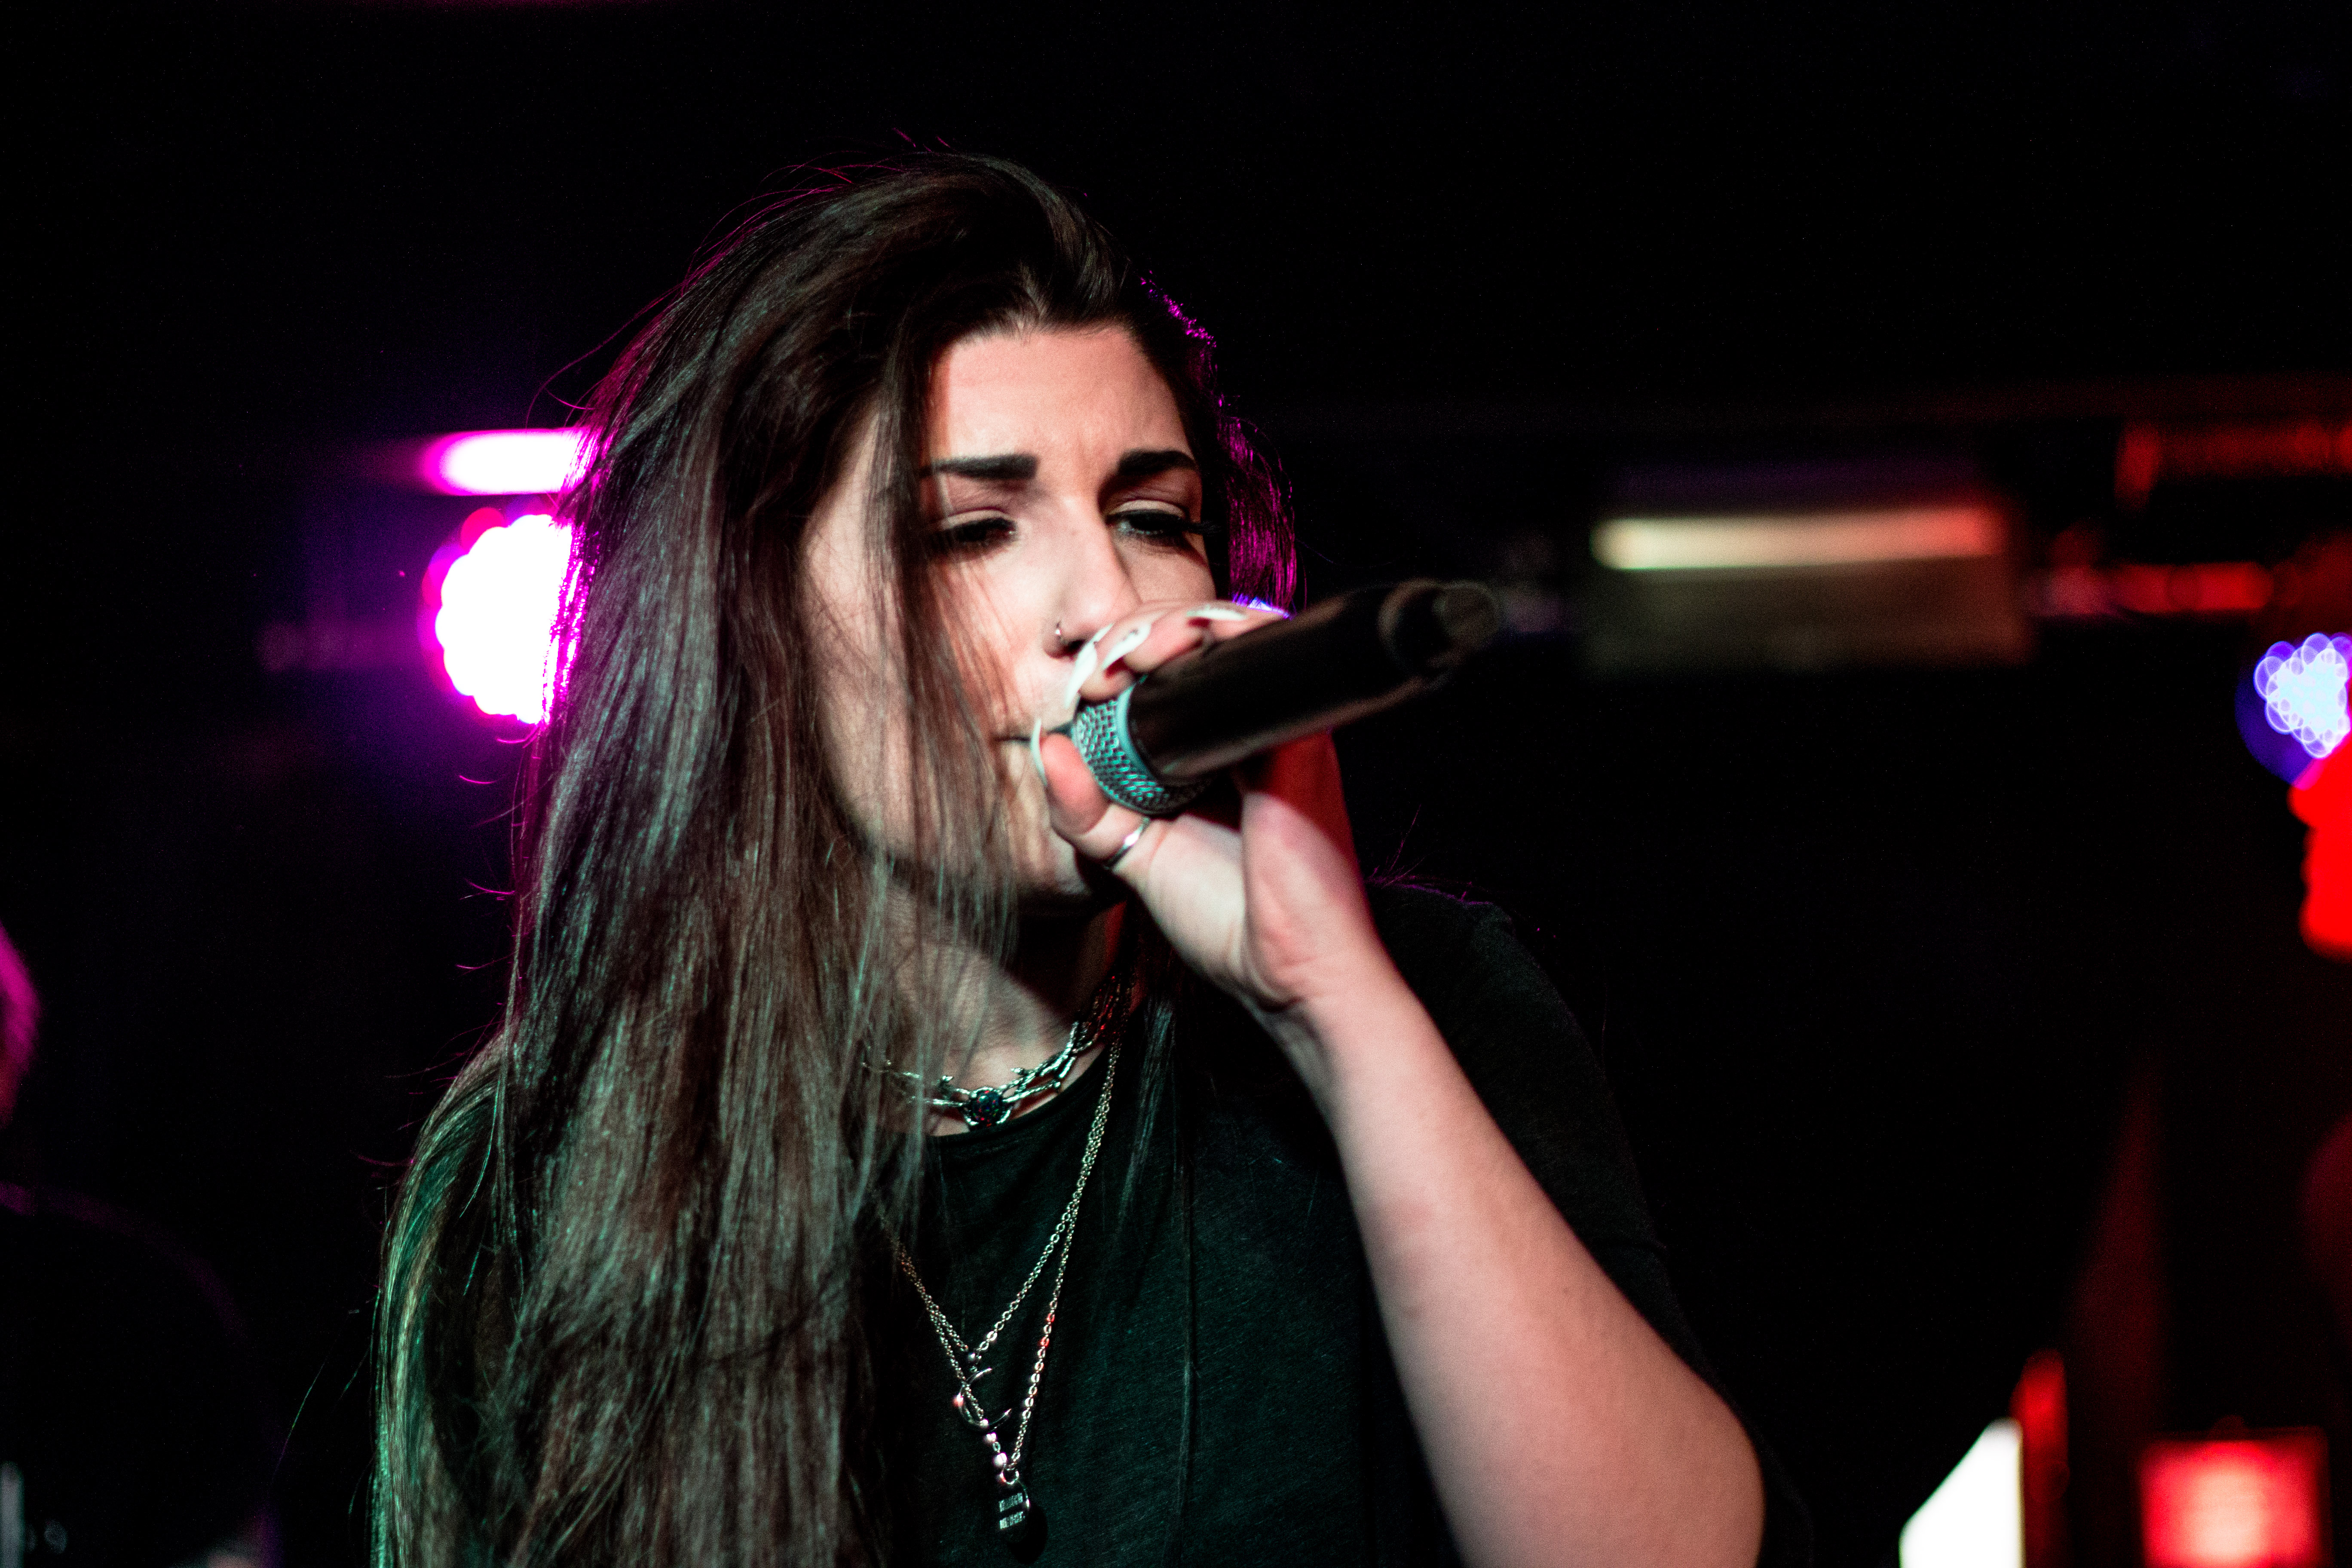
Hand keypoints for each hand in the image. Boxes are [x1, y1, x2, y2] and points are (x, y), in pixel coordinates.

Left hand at [1033, 601, 1401, 1069]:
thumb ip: (1084, 811)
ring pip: (1226, 633)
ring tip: (1124, 661)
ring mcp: (1278, 727)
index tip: (1083, 690)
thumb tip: (1047, 746)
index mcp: (1212, 754)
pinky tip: (1168, 654)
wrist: (1288, 975)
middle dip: (1133, 635)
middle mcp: (1249, 731)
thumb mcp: (1132, 859)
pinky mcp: (1299, 735)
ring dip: (1167, 627)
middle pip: (1192, 641)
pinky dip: (1219, 632)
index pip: (1165, 675)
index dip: (1119, 661)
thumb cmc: (1229, 925)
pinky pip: (1266, 653)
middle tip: (1097, 674)